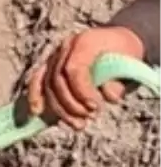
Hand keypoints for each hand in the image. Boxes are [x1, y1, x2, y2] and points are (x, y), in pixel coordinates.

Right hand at [27, 23, 143, 127]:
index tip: (96, 107)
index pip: (74, 69)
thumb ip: (118, 82)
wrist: (117, 42)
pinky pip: (38, 81)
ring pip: (47, 84)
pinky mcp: (50, 65)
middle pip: (57, 79)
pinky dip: (36, 97)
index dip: (81, 91)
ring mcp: (56, 55)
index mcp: (85, 42)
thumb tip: (109, 97)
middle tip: (90, 116)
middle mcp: (66, 46)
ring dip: (60, 109)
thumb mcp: (130, 65)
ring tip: (79, 124)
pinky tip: (37, 112)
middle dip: (72, 103)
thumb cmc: (124, 54)